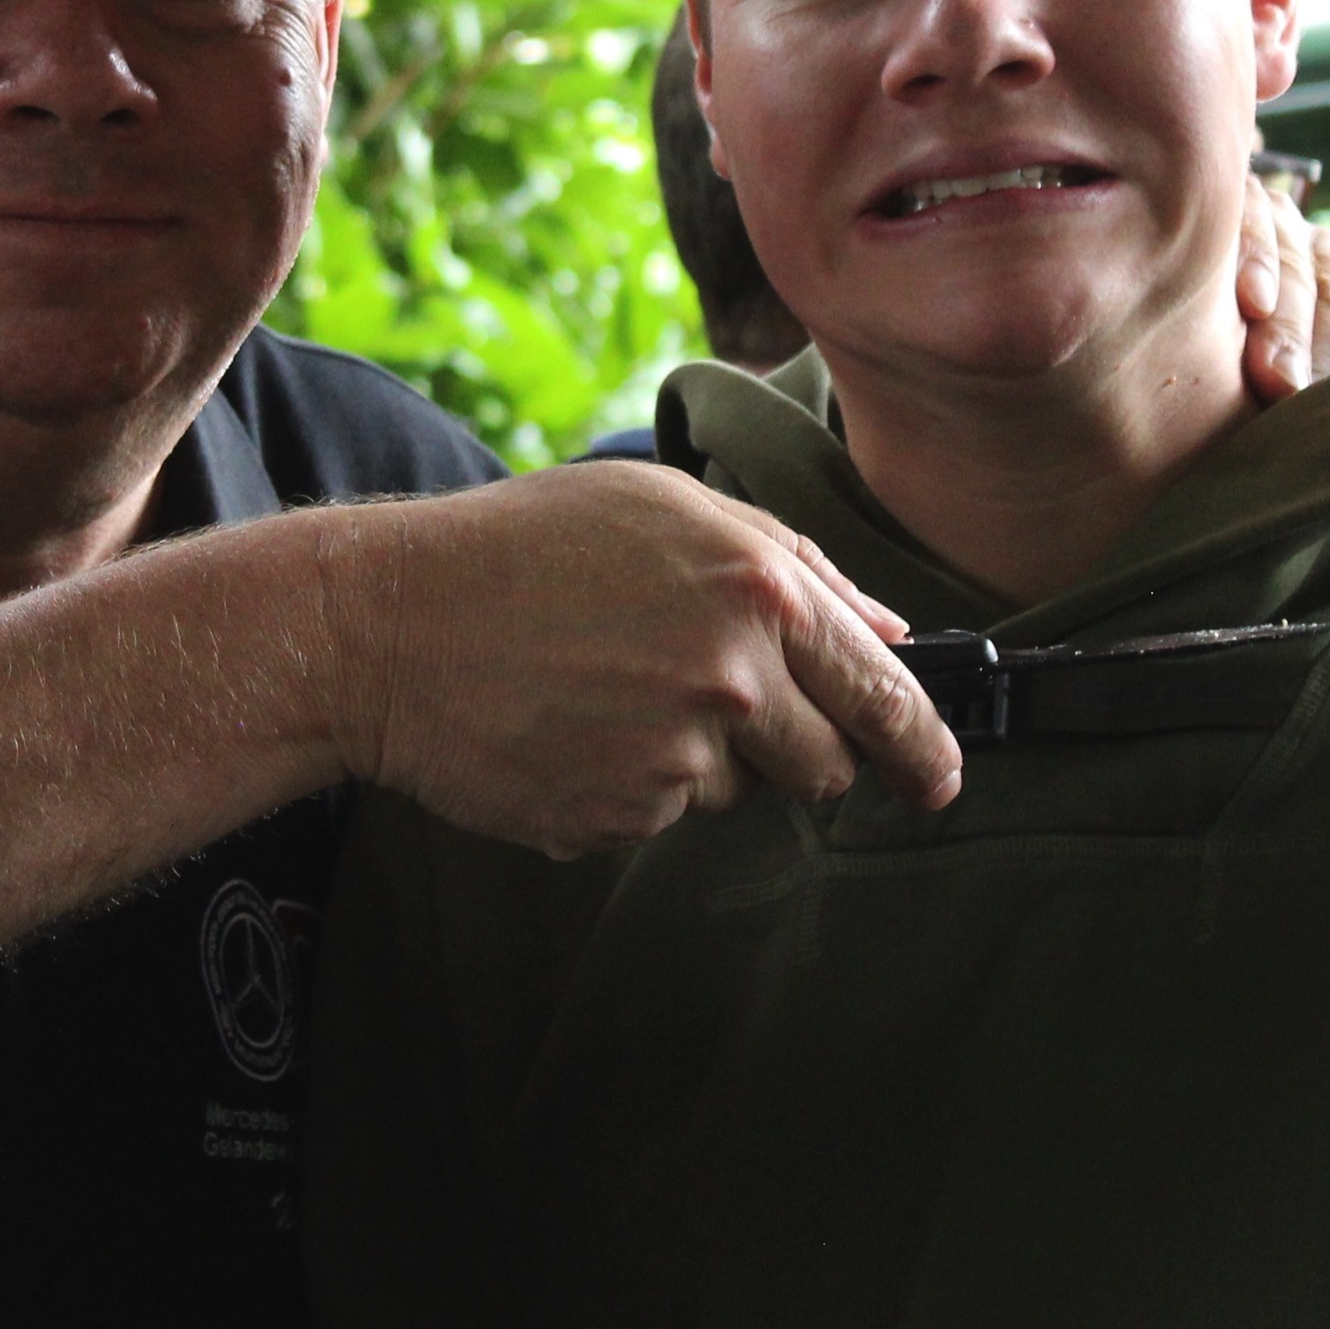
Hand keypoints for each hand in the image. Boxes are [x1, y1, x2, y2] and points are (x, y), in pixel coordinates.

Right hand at [326, 468, 961, 857]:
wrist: (389, 625)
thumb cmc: (525, 547)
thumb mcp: (666, 508)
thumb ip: (794, 564)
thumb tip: (891, 633)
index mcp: (759, 591)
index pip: (884, 695)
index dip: (924, 746)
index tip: (940, 777)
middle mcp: (731, 681)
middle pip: (825, 765)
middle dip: (793, 747)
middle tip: (705, 700)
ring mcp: (673, 759)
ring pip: (737, 793)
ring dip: (699, 760)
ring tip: (607, 690)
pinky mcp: (618, 820)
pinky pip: (659, 818)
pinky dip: (628, 785)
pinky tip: (570, 728)